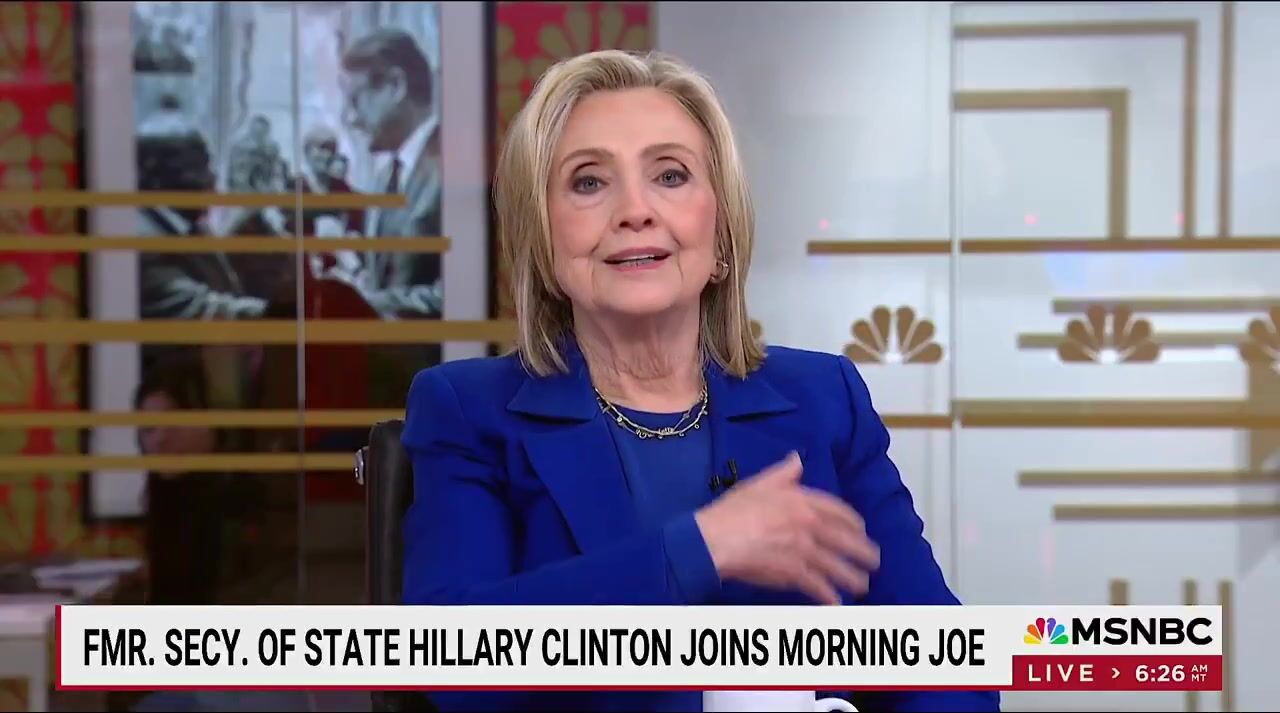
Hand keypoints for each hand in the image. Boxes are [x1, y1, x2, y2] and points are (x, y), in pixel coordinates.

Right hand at [694, 452, 880, 604]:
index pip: (838, 510)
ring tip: (863, 586)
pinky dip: (829, 595)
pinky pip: (818, 585)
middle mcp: (808, 524)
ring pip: (836, 565)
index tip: (862, 531)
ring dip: (852, 577)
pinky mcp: (793, 572)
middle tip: (874, 561)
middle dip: (863, 552)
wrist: (713, 539)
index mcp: (801, 500)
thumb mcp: (758, 483)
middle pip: (845, 539)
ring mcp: (802, 549)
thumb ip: (782, 473)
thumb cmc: (731, 511)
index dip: (853, 522)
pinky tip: (836, 603)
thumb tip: (798, 459)